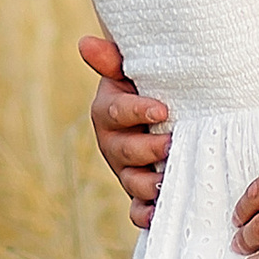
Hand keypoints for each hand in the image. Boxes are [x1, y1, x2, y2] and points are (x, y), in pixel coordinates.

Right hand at [82, 33, 171, 230]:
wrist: (163, 116)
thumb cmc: (149, 89)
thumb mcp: (133, 72)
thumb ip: (113, 61)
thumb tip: (85, 42)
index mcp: (108, 113)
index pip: (117, 111)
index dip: (138, 111)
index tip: (161, 109)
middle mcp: (113, 145)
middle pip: (124, 151)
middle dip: (147, 150)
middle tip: (172, 144)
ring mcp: (126, 172)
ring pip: (131, 182)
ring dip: (148, 184)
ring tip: (168, 180)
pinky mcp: (139, 195)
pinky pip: (137, 211)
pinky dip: (146, 215)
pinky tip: (158, 213)